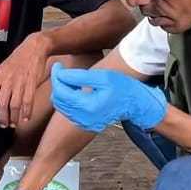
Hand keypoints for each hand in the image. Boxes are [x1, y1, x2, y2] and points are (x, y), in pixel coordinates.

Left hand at [0, 33, 49, 127]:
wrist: (34, 48)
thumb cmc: (18, 58)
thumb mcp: (3, 67)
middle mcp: (7, 80)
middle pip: (2, 104)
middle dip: (2, 117)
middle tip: (3, 124)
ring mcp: (20, 83)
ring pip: (14, 105)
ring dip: (13, 118)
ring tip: (13, 124)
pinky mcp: (31, 84)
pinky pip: (28, 102)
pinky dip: (26, 112)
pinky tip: (25, 118)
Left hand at [49, 64, 166, 133]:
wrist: (134, 104)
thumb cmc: (122, 87)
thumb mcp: (103, 77)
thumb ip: (79, 77)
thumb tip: (60, 74)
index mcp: (89, 106)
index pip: (62, 91)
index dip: (56, 76)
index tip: (57, 65)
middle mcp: (85, 119)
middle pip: (58, 100)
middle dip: (57, 83)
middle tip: (61, 70)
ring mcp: (84, 123)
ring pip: (61, 106)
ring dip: (61, 91)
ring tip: (69, 78)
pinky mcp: (85, 124)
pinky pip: (68, 111)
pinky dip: (67, 98)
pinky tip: (74, 89)